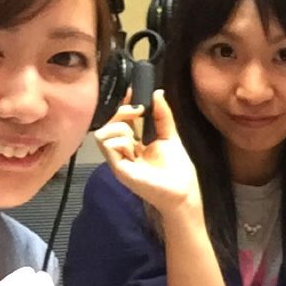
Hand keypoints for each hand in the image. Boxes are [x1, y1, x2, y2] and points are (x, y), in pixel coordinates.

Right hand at [94, 89, 201, 214]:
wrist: (182, 192)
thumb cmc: (177, 169)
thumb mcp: (170, 136)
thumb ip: (162, 116)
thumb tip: (158, 93)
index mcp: (133, 142)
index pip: (120, 119)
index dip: (123, 104)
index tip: (132, 92)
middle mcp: (123, 150)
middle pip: (108, 123)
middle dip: (122, 111)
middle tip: (139, 111)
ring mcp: (118, 159)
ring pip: (103, 133)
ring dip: (121, 127)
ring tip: (137, 137)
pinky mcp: (118, 168)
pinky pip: (109, 146)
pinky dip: (121, 141)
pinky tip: (134, 149)